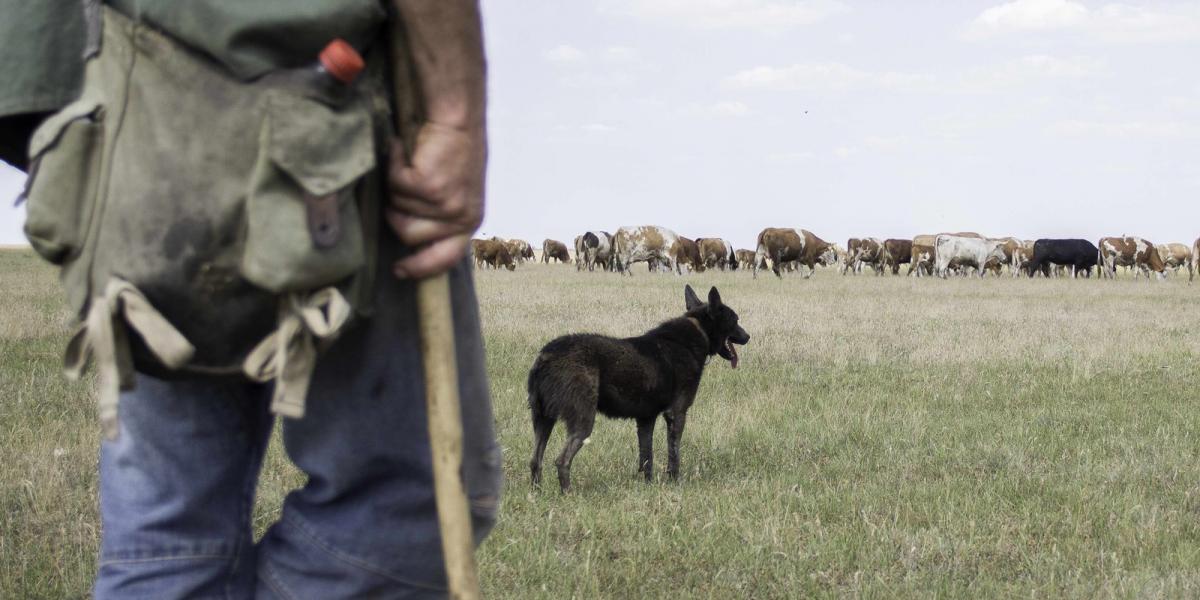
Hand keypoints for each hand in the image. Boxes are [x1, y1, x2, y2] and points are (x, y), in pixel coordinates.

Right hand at [385, 121, 485, 278]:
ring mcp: (446, 203)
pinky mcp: (430, 186)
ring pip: (398, 209)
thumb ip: (441, 217)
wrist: (458, 119)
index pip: (446, 258)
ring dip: (396, 185)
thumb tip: (412, 241)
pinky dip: (393, 164)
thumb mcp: (456, 192)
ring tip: (410, 164)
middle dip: (395, 216)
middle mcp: (461, 216)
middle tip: (394, 196)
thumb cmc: (454, 151)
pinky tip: (403, 150)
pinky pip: (395, 185)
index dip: (421, 268)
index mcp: (469, 221)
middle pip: (409, 236)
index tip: (400, 271)